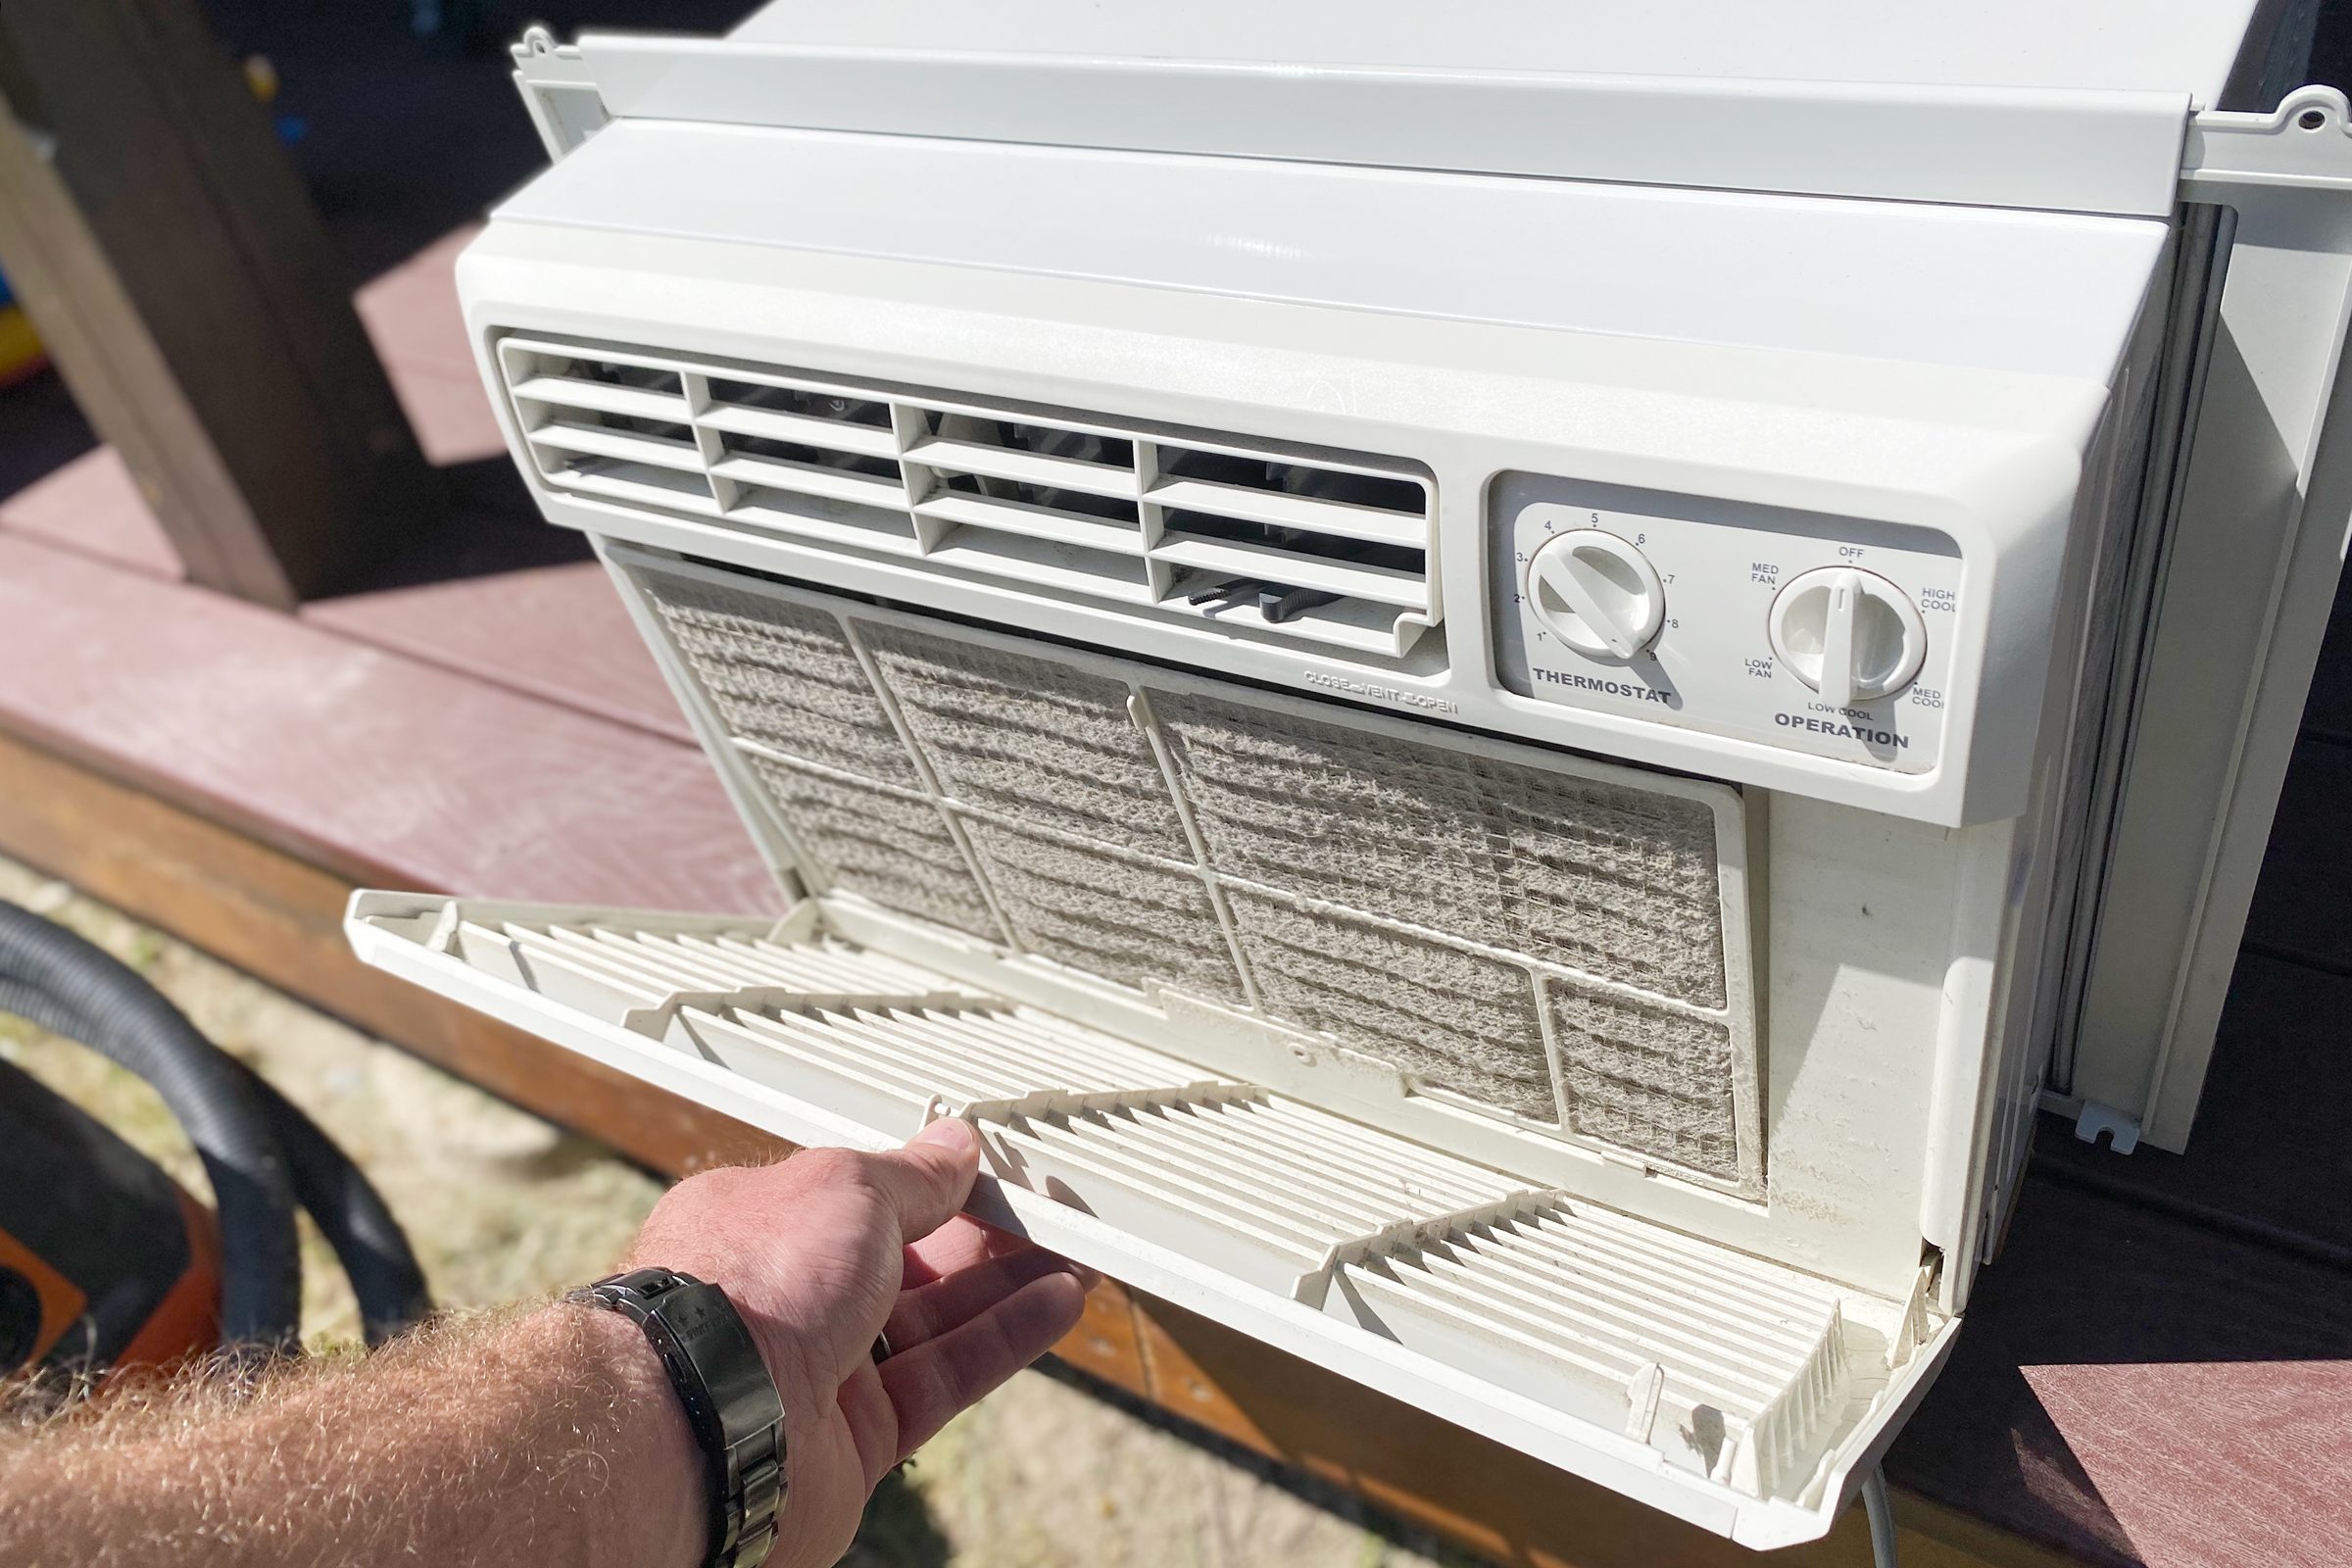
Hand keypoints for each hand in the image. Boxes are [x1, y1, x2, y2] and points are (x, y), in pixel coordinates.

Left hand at [620, 1120, 1089, 1567]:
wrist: (706, 1423)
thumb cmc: (745, 1285)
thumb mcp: (848, 1187)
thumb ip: (912, 1175)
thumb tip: (954, 1146)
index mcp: (759, 1222)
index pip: (859, 1194)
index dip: (930, 1179)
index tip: (993, 1167)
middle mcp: (784, 1297)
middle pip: (905, 1258)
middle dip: (982, 1232)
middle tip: (1052, 1209)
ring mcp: (819, 1372)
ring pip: (933, 1320)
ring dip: (1008, 1284)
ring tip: (1078, 1253)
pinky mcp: (856, 1440)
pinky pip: (945, 1378)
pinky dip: (1003, 1339)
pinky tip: (1055, 1304)